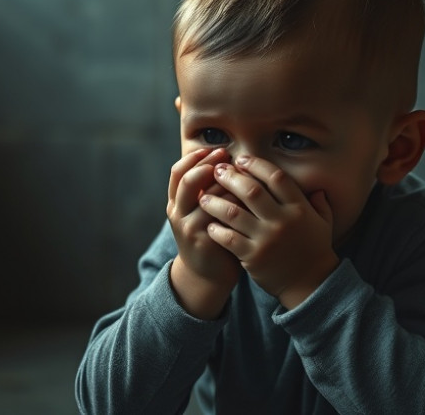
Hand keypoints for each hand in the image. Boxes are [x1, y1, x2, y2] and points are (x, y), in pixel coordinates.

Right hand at [166, 148, 241, 317]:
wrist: (207, 275)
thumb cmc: (210, 236)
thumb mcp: (199, 211)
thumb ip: (206, 189)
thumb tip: (224, 157)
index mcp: (175, 202)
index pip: (178, 171)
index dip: (195, 157)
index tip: (215, 149)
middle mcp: (178, 213)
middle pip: (188, 180)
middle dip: (209, 163)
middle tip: (227, 155)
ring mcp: (189, 227)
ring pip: (208, 196)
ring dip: (226, 182)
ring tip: (242, 172)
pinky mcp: (205, 240)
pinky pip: (223, 215)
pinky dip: (236, 202)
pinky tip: (249, 197)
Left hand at [199, 155, 339, 308]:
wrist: (309, 284)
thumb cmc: (314, 250)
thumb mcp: (323, 223)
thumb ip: (319, 203)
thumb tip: (317, 186)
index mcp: (299, 208)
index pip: (276, 177)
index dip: (256, 165)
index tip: (241, 159)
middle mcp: (282, 221)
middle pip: (251, 191)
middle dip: (231, 177)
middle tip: (217, 171)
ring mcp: (266, 240)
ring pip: (233, 213)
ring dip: (215, 201)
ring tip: (204, 196)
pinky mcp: (252, 257)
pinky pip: (228, 237)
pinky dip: (216, 228)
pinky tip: (210, 223)